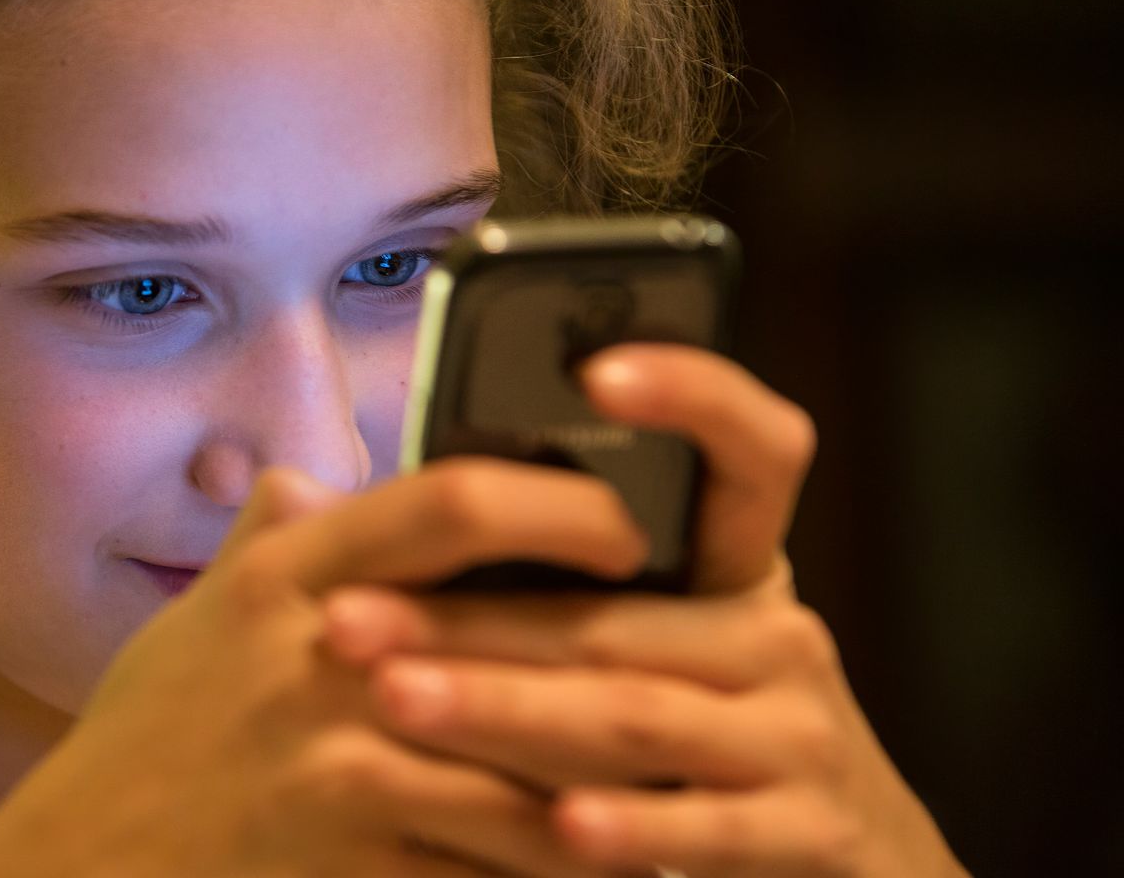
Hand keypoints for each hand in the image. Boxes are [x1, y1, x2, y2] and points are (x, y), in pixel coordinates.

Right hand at [0, 458, 657, 875]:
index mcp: (288, 579)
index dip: (557, 502)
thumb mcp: (194, 619)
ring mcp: (338, 770)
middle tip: (698, 660)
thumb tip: (309, 479)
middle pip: (520, 646)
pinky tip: (611, 862)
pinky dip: (558, 870)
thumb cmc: (147, 735)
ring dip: (614, 782)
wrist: (84, 861)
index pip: (449, 503)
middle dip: (623, 659)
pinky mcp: (355, 865)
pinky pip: (494, 871)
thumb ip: (263, 543)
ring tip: (684, 778)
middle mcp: (319, 662)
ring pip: (529, 772)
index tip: (623, 524)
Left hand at [320, 344, 968, 875]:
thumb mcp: (649, 647)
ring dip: (506, 709)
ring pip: (638, 714)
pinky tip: (559, 826)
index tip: (596, 369)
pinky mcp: (811, 833)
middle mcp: (780, 638)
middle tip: (344, 616)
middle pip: (614, 613)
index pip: (751, 450)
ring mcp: (802, 737)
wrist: (855, 865)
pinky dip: (635, 828)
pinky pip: (709, 828)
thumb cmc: (703, 737)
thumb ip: (543, 583)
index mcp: (734, 573)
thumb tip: (342, 496)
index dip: (693, 395)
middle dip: (466, 617)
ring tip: (400, 700)